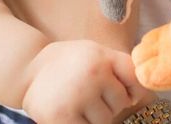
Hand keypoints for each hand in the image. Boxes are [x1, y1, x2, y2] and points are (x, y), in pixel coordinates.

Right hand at [22, 40, 143, 123]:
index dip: (134, 90)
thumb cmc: (72, 62)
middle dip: (109, 103)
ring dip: (95, 117)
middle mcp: (92, 75)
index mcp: (102, 57)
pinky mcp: (61, 117)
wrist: (30, 69)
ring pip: (104, 121)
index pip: (136, 80)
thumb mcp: (97, 52)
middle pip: (120, 104)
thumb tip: (140, 95)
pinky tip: (70, 113)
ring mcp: (77, 97)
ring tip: (78, 102)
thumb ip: (121, 67)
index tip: (126, 92)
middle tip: (89, 93)